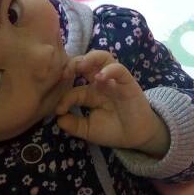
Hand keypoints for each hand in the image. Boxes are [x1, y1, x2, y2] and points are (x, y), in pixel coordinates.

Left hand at [55, 50, 169, 156]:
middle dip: (73, 63)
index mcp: (89, 91)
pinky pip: (119, 69)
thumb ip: (73, 124)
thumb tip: (58, 119)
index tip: (58, 110)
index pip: (73, 87)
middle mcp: (100, 82)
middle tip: (64, 73)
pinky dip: (109, 69)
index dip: (63, 96)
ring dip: (90, 58)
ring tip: (81, 65)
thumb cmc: (112, 130)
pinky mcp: (127, 81)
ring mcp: (113, 79)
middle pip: (86, 62)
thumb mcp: (88, 130)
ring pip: (103, 57)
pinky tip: (100, 77)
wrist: (136, 137)